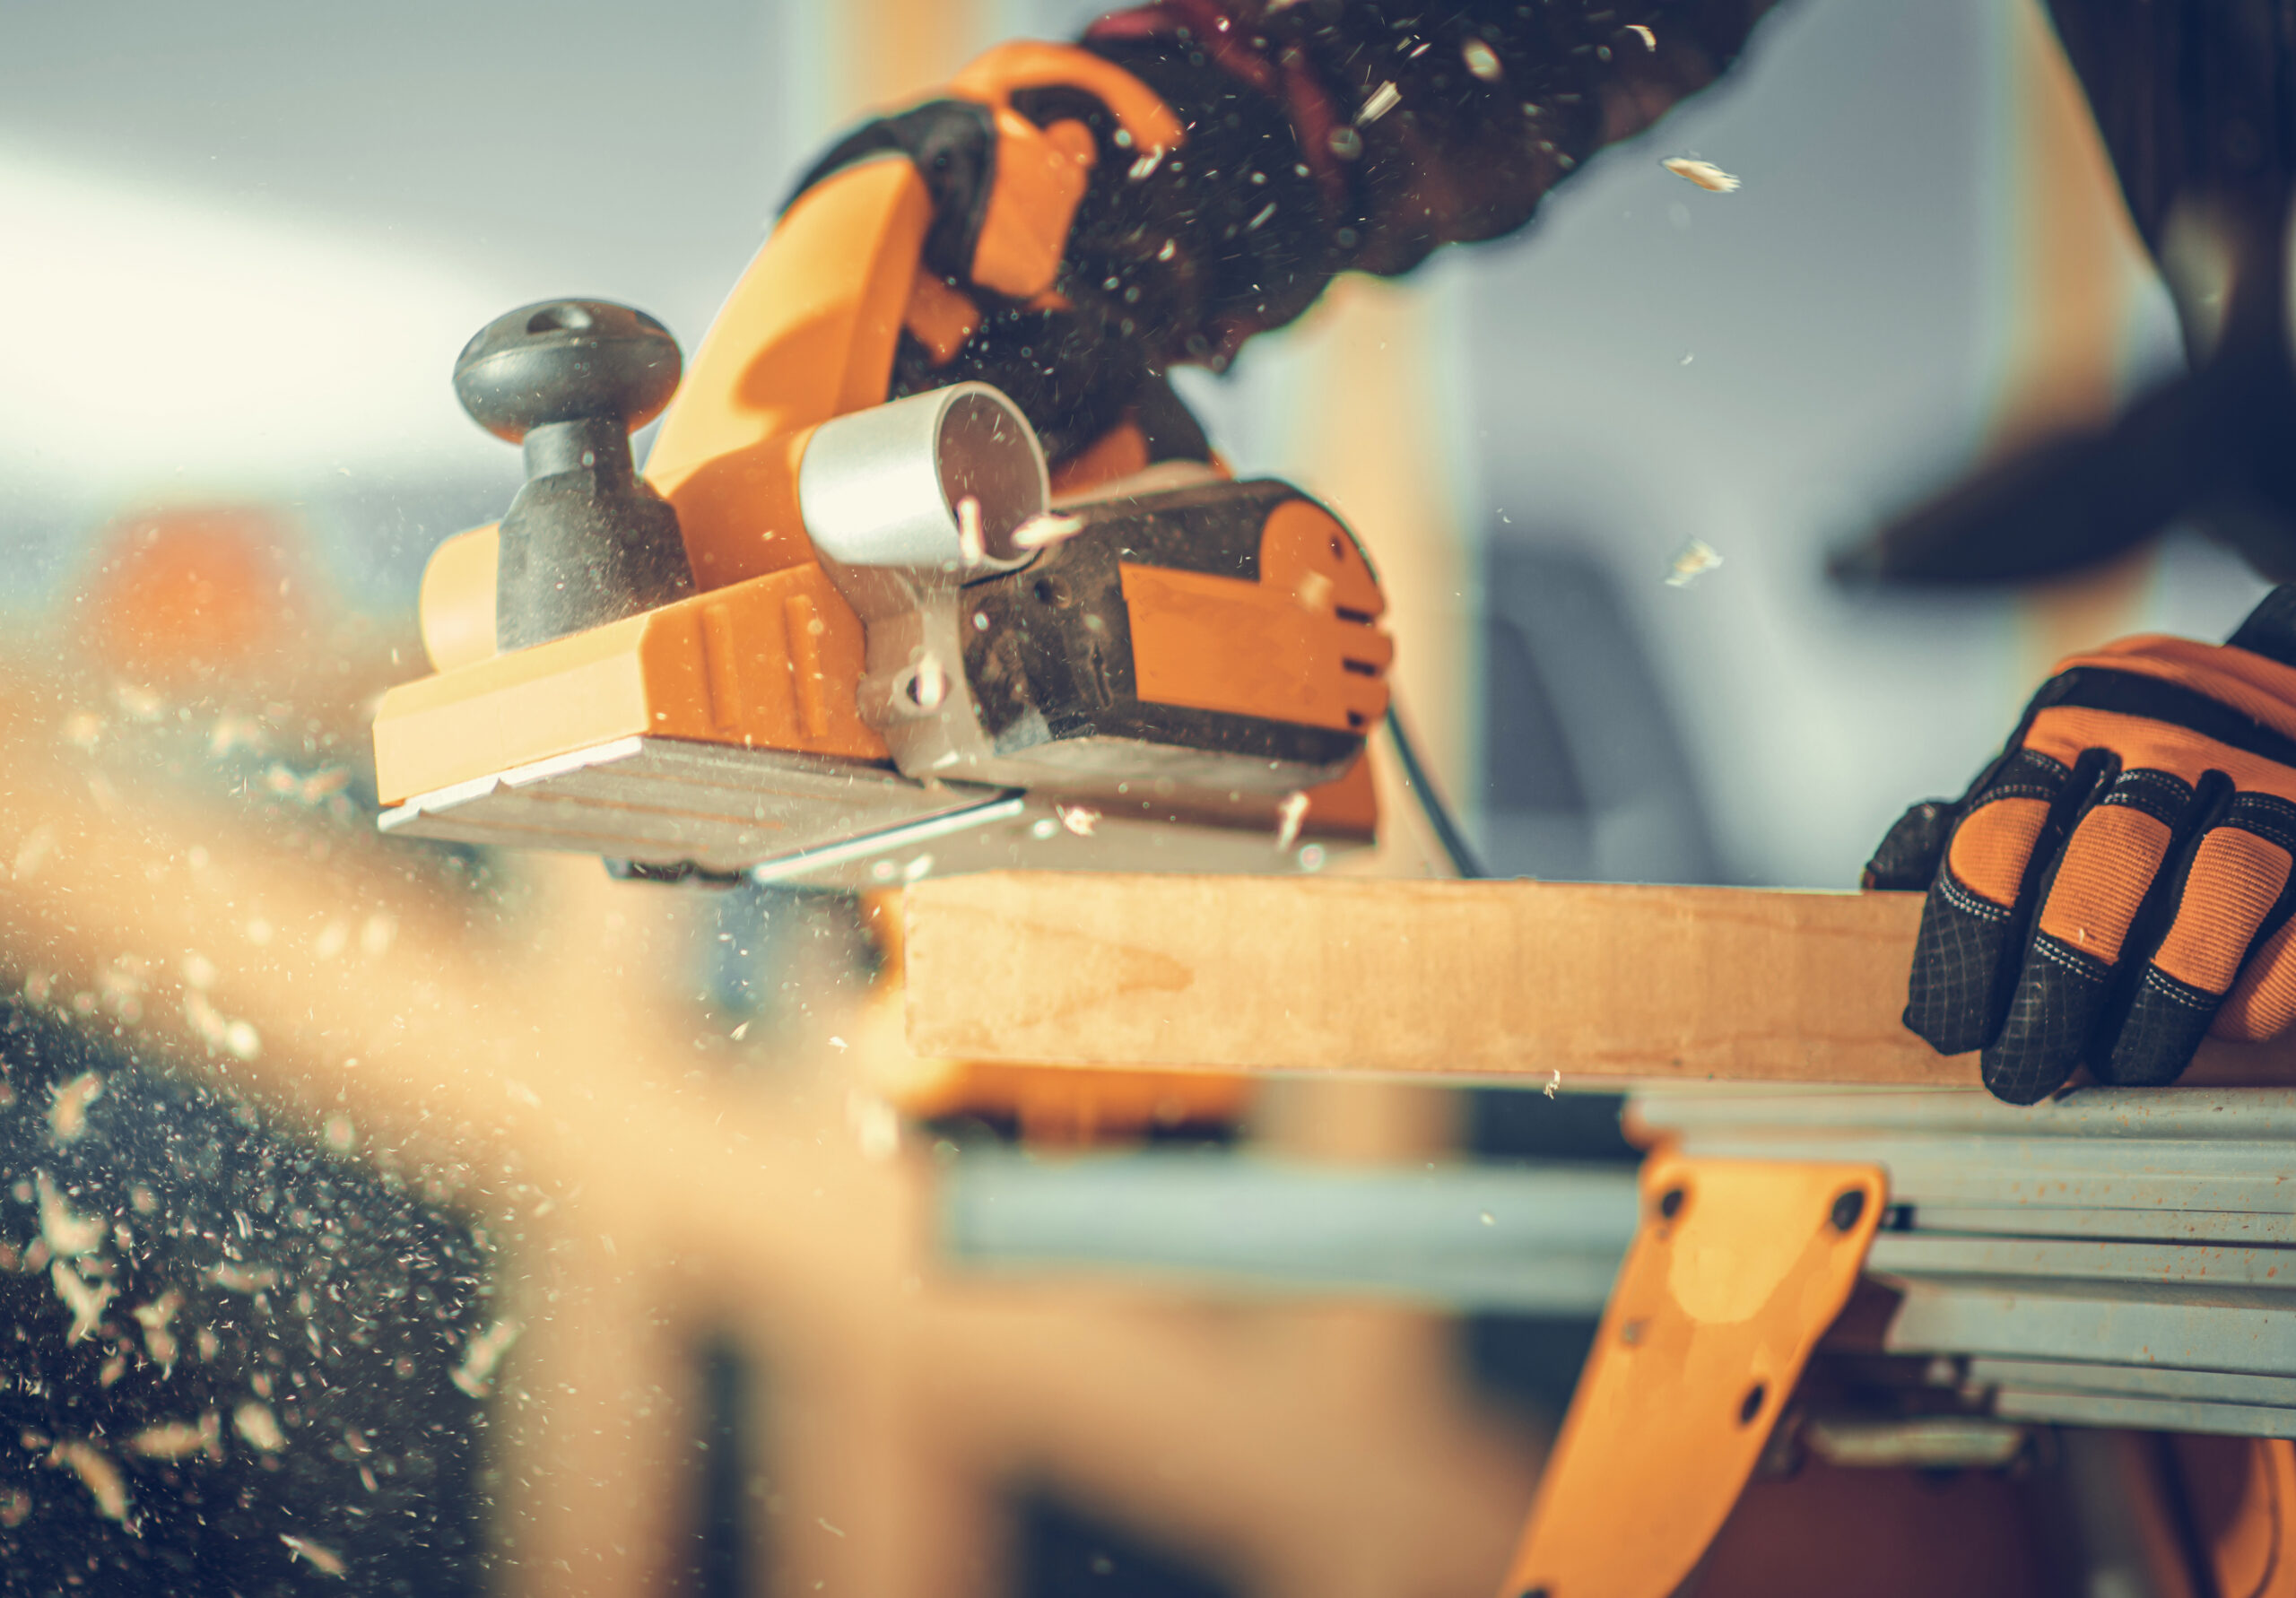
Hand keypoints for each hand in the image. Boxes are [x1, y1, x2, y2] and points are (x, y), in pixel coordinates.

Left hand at [1867, 608, 2295, 1101]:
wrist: (2273, 693)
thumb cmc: (2127, 765)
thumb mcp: (2047, 765)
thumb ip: (1982, 829)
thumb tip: (1886, 897)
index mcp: (2067, 731)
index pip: (1999, 839)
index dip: (1968, 946)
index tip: (1952, 1028)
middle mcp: (2165, 745)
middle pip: (2102, 868)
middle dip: (2055, 990)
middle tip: (2023, 1070)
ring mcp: (2266, 779)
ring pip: (2217, 888)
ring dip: (2161, 997)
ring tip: (2121, 1064)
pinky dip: (2259, 985)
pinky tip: (2220, 1025)